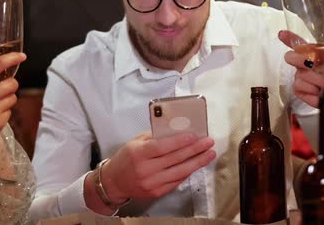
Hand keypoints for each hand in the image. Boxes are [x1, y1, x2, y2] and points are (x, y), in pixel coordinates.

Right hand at [101, 132, 215, 201]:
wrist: (114, 182)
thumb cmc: (126, 159)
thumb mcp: (135, 142)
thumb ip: (154, 137)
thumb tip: (176, 130)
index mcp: (139, 154)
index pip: (162, 147)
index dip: (179, 142)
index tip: (194, 136)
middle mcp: (145, 169)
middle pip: (175, 159)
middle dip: (195, 149)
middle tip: (208, 142)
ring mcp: (152, 183)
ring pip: (180, 172)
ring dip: (197, 162)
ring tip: (209, 154)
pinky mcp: (157, 192)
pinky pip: (177, 180)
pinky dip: (188, 171)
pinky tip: (196, 164)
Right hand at [279, 23, 323, 107]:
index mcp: (312, 53)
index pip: (296, 43)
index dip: (288, 38)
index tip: (282, 34)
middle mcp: (303, 63)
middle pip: (289, 57)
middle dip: (299, 60)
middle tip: (311, 64)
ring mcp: (299, 77)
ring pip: (300, 76)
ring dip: (317, 81)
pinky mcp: (298, 90)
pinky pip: (299, 87)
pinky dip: (312, 91)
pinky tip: (320, 93)